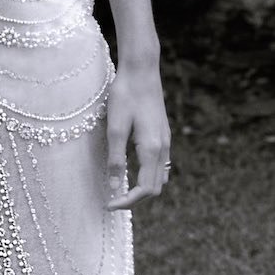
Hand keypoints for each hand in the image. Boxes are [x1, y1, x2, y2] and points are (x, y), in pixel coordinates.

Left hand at [104, 64, 170, 209]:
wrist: (142, 70)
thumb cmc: (125, 95)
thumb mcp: (115, 128)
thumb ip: (116, 159)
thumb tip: (114, 187)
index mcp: (152, 148)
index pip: (145, 189)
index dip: (128, 202)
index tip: (109, 204)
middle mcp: (163, 148)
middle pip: (155, 188)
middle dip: (136, 200)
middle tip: (113, 200)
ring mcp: (166, 141)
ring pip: (161, 178)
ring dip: (144, 189)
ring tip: (122, 190)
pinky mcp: (163, 135)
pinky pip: (161, 165)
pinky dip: (149, 177)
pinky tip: (134, 171)